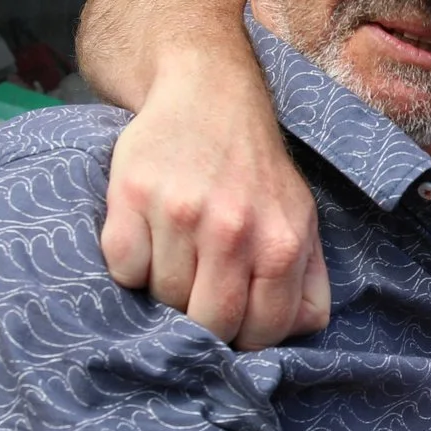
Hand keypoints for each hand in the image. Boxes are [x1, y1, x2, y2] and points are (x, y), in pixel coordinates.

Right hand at [100, 51, 329, 347]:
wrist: (209, 94)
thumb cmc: (257, 170)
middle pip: (208, 323)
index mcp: (282, 241)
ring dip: (165, 289)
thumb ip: (307, 281)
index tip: (234, 320)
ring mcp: (180, 212)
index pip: (260, 332)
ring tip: (177, 253)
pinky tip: (148, 237)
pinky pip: (123, 269)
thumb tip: (297, 332)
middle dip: (202, 321)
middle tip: (199, 292)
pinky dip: (131, 266)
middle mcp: (233, 228)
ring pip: (161, 297)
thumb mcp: (301, 219)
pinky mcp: (132, 195)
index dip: (245, 337)